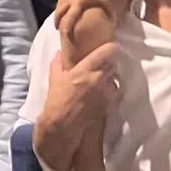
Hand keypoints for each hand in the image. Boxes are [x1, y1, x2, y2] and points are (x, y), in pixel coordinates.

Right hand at [37, 45, 118, 170]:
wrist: (64, 123)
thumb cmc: (57, 99)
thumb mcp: (54, 78)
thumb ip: (58, 63)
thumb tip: (59, 53)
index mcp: (85, 69)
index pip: (108, 51)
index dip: (110, 47)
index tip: (109, 46)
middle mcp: (100, 78)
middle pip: (113, 63)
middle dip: (107, 63)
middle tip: (99, 65)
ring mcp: (107, 91)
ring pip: (115, 77)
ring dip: (109, 77)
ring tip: (99, 81)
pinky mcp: (111, 102)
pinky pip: (116, 90)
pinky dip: (111, 89)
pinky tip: (101, 92)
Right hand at [54, 0, 109, 37]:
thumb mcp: (105, 0)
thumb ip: (108, 13)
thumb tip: (113, 26)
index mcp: (77, 4)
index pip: (68, 19)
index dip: (66, 29)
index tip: (66, 37)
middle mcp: (67, 2)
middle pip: (58, 17)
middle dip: (59, 26)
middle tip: (61, 36)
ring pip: (57, 12)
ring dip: (58, 21)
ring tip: (61, 28)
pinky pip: (58, 8)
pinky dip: (59, 14)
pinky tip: (62, 19)